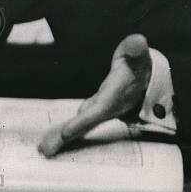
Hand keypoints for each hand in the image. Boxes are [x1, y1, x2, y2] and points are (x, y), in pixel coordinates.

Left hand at [38, 33, 151, 156]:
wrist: (147, 76)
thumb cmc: (138, 64)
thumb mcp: (138, 55)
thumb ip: (136, 49)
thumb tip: (137, 41)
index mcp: (115, 96)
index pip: (98, 111)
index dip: (83, 121)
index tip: (67, 133)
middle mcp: (107, 108)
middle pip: (85, 125)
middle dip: (66, 138)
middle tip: (45, 150)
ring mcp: (100, 110)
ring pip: (80, 126)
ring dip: (62, 138)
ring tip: (44, 149)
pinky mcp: (95, 109)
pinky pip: (79, 123)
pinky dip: (66, 131)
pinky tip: (54, 138)